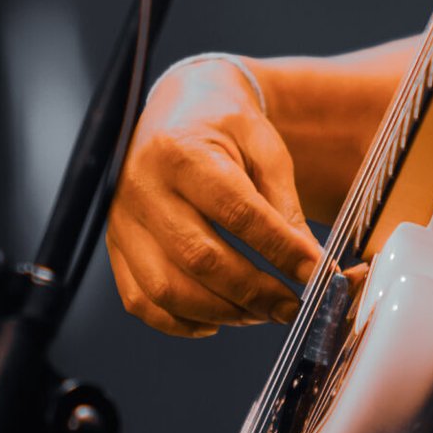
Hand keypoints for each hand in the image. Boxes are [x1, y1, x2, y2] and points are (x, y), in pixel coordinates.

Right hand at [107, 55, 322, 336]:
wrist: (175, 109)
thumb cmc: (223, 126)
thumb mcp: (263, 145)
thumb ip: (283, 203)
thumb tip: (309, 264)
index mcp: (182, 152)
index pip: (237, 212)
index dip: (280, 249)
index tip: (316, 272)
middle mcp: (143, 188)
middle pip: (199, 258)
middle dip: (253, 292)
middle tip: (291, 306)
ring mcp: (123, 221)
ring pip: (166, 289)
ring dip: (222, 312)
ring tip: (261, 312)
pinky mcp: (116, 246)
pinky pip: (141, 300)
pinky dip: (180, 322)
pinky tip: (217, 319)